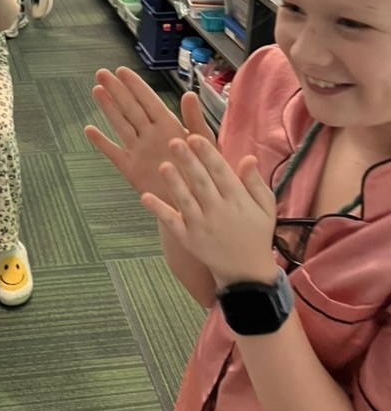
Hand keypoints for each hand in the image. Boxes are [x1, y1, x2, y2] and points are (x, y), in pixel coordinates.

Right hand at [85, 69, 213, 199]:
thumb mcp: (203, 143)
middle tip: (101, 73)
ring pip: (120, 124)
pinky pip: (113, 153)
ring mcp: (139, 151)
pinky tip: (89, 130)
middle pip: (130, 108)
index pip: (148, 100)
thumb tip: (188, 94)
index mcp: (168, 126)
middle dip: (116, 90)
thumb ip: (194, 119)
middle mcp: (151, 135)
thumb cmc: (204, 173)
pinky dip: (101, 142)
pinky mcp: (131, 169)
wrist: (196, 203)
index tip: (121, 70)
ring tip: (97, 91)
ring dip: (108, 108)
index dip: (134, 85)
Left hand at [141, 135, 278, 288]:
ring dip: (174, 184)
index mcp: (238, 200)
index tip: (195, 137)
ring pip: (185, 201)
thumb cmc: (256, 232)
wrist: (246, 273)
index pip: (221, 172)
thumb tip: (249, 158)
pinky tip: (145, 197)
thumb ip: (255, 183)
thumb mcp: (266, 208)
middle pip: (201, 183)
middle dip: (188, 162)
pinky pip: (172, 224)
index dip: (207, 154)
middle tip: (174, 142)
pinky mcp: (189, 240)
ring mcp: (201, 227)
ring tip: (163, 166)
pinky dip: (159, 211)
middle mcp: (219, 212)